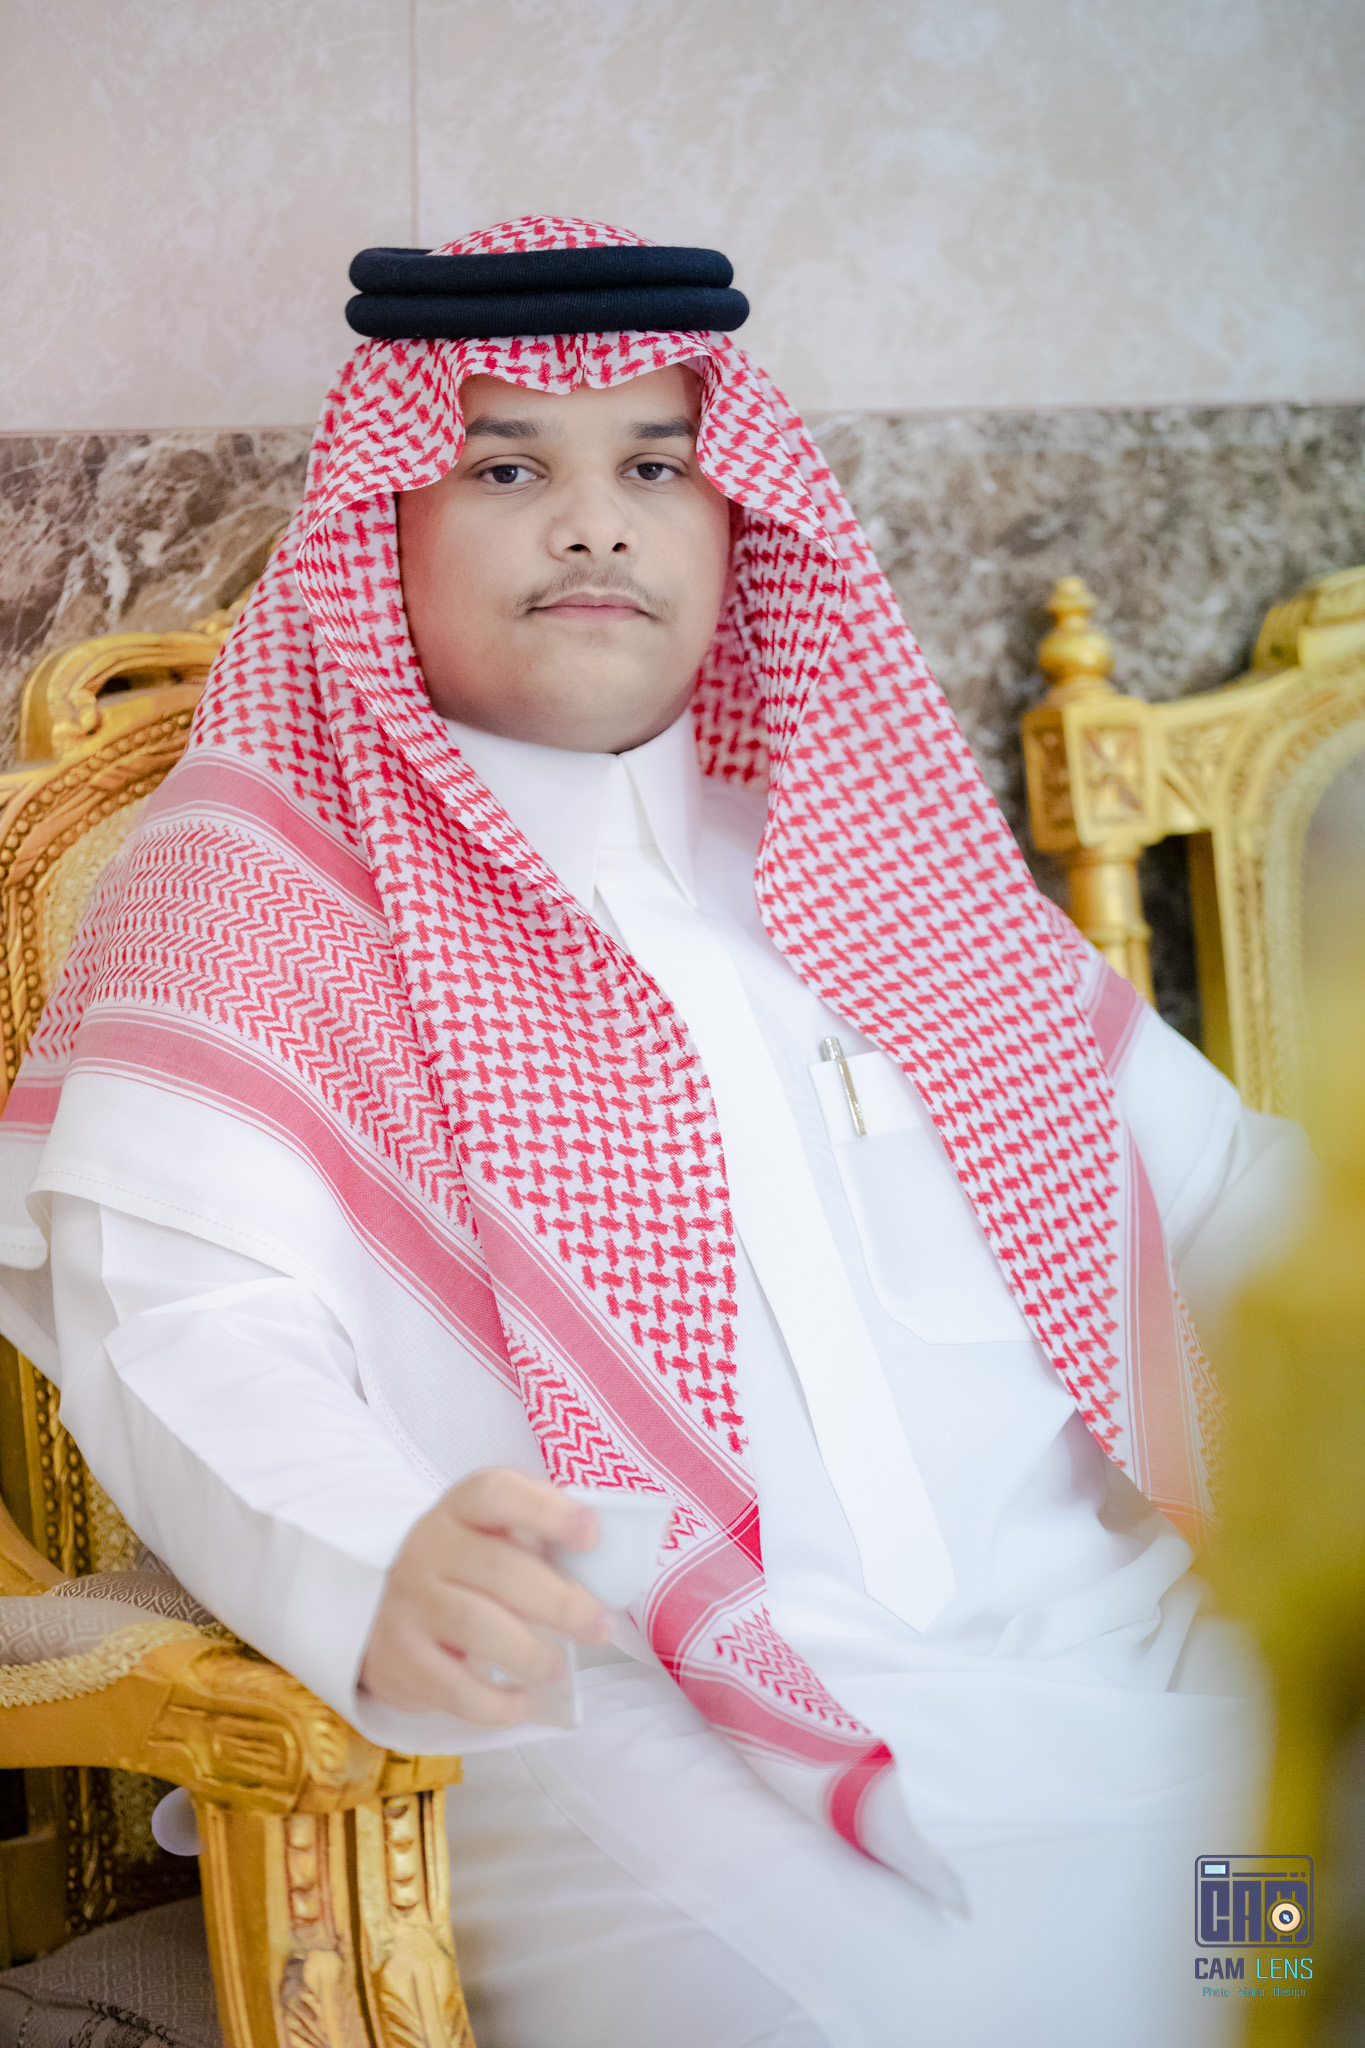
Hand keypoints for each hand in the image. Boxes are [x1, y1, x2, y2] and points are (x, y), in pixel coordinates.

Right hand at [359, 1468, 606, 1727]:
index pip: (495, 1492)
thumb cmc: (468, 1571)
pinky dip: (496, 1704)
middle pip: (497, 1568)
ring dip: (530, 1653)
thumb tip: (618, 1558)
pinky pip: (453, 1688)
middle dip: (559, 1602)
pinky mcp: (399, 1660)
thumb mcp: (497, 1538)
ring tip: (557, 1668)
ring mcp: (408, 1604)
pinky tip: (523, 1702)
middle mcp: (428, 1548)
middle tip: (599, 1626)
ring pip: (475, 1626)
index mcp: (460, 1509)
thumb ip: (546, 1538)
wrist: (383, 1614)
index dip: (546, 1510)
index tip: (591, 1534)